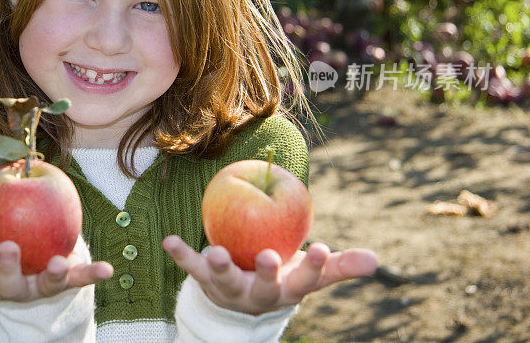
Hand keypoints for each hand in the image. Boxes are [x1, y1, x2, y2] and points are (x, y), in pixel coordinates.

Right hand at [0, 219, 113, 301]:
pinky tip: (108, 269)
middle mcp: (12, 288)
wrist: (29, 256)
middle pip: (6, 283)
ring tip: (58, 263)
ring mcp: (39, 288)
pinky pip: (79, 279)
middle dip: (7, 266)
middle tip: (8, 245)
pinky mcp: (64, 283)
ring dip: (53, 276)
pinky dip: (92, 274)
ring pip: (44, 286)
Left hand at [162, 235, 376, 314]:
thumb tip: (375, 260)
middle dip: (268, 273)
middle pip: (264, 287)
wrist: (241, 303)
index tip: (321, 247)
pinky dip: (181, 255)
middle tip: (270, 256)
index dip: (315, 266)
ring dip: (220, 267)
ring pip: (225, 281)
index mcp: (286, 290)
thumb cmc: (281, 279)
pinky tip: (169, 240)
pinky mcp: (206, 281)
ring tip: (216, 253)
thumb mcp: (308, 275)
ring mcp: (230, 289)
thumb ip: (337, 266)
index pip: (306, 280)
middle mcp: (258, 294)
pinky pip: (192, 268)